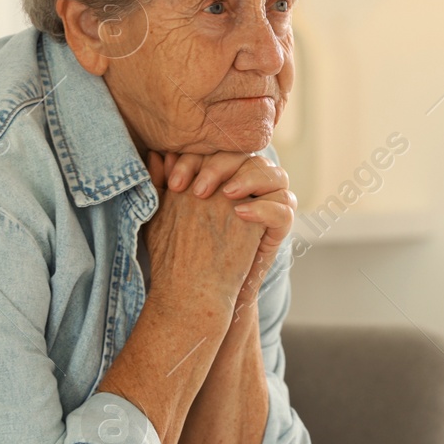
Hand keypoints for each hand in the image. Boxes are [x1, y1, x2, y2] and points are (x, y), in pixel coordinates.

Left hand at [160, 152, 296, 310]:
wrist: (201, 292)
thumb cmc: (184, 251)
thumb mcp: (168, 215)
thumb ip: (164, 185)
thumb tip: (158, 156)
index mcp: (226, 174)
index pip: (217, 150)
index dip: (197, 159)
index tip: (174, 184)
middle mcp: (251, 184)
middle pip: (247, 155)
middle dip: (220, 167)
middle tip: (198, 191)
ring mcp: (269, 204)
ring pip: (274, 174)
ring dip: (249, 179)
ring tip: (226, 195)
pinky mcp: (279, 228)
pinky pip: (285, 208)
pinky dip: (266, 207)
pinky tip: (241, 214)